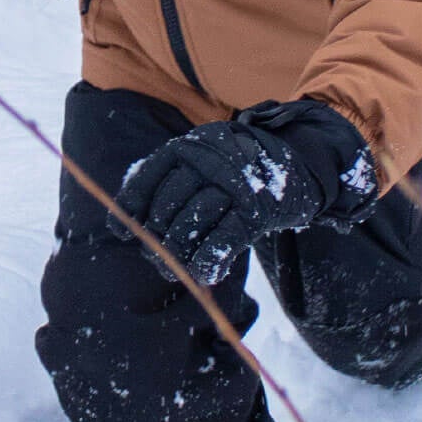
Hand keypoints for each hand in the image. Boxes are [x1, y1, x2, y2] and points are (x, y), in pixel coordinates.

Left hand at [110, 100, 377, 285]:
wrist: (300, 161)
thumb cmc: (240, 166)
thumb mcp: (204, 158)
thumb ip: (171, 179)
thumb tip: (128, 218)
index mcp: (188, 147)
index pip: (146, 178)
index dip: (130, 207)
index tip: (122, 231)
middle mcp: (207, 162)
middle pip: (166, 207)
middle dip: (156, 238)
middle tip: (157, 258)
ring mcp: (232, 185)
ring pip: (189, 225)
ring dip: (178, 255)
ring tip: (175, 270)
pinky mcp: (255, 211)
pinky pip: (222, 240)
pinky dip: (208, 262)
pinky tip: (203, 275)